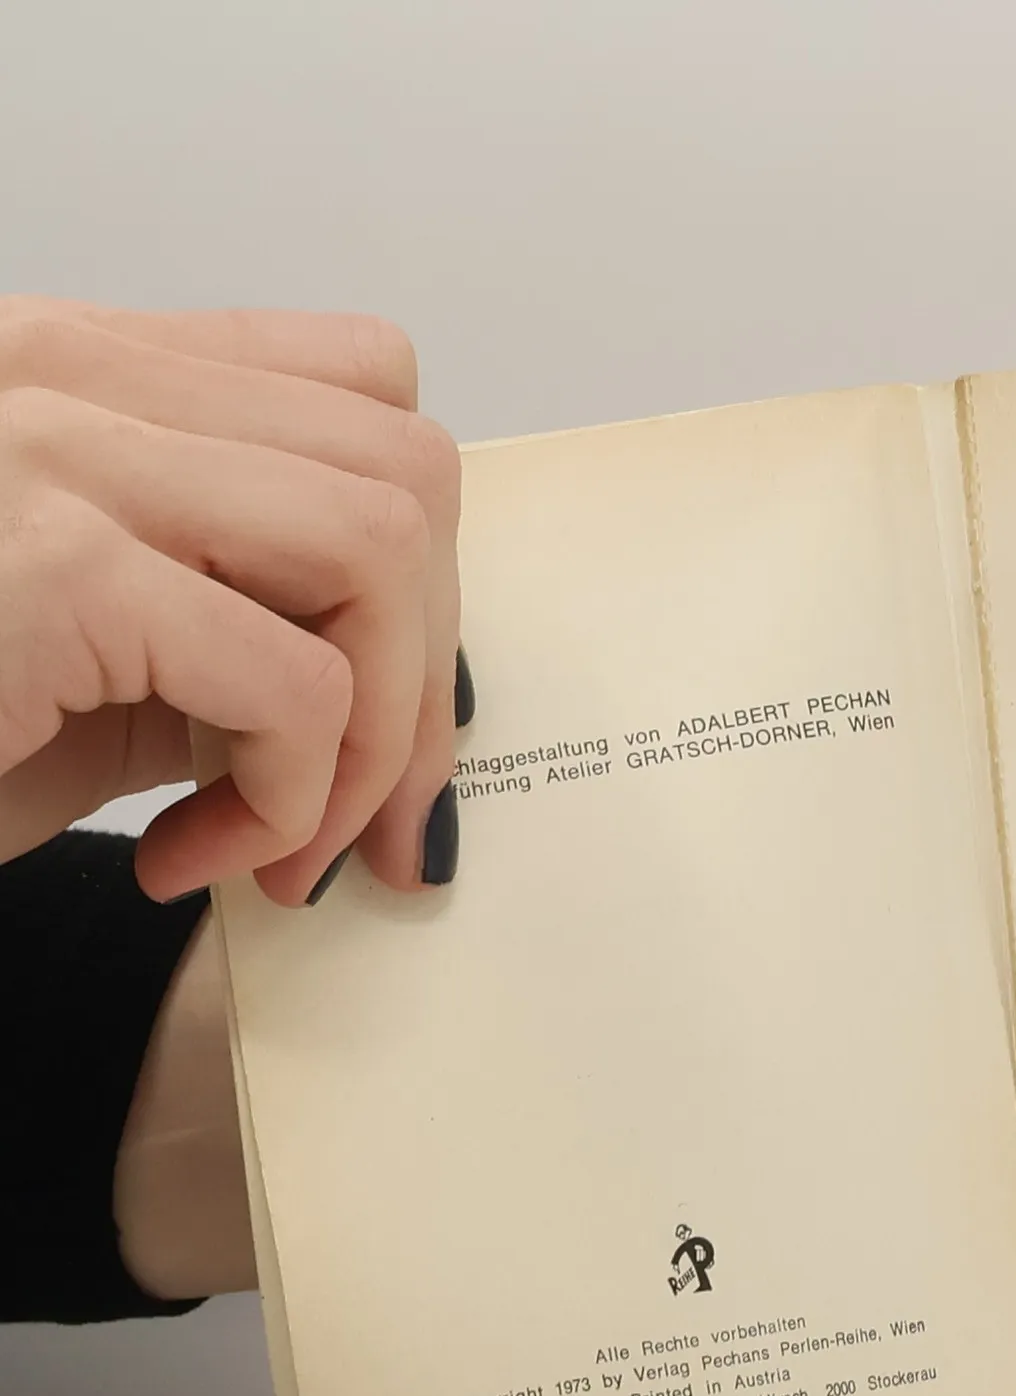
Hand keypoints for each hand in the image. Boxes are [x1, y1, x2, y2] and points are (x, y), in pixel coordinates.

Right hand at [0, 296, 467, 904]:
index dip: (421, 568)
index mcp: (82, 373)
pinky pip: (297, 685)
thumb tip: (408, 695)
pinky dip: (291, 802)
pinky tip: (191, 861)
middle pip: (406, 470)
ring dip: (372, 740)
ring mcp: (51, 450)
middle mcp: (65, 373)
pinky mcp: (49, 567)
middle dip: (423, 671)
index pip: (359, 392)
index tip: (392, 716)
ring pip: (381, 550)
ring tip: (280, 845)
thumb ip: (233, 630)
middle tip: (370, 820)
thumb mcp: (94, 665)